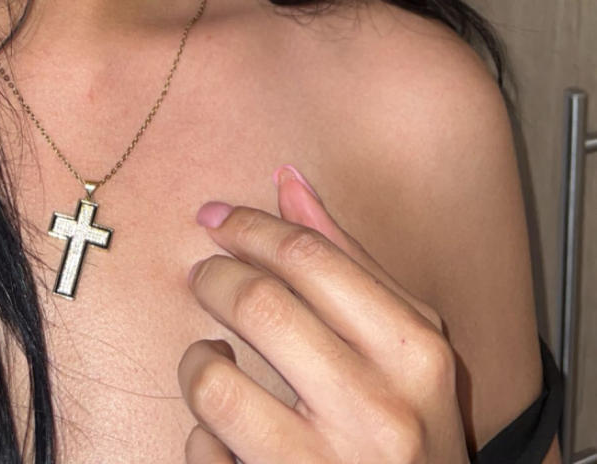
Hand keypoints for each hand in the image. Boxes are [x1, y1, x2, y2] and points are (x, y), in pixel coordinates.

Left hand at [178, 165, 468, 463]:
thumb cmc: (412, 437)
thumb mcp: (407, 348)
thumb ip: (348, 264)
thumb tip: (287, 179)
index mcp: (416, 354)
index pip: (310, 257)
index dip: (248, 227)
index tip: (214, 219)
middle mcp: (379, 412)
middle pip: (258, 305)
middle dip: (214, 280)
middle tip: (204, 278)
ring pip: (215, 383)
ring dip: (199, 363)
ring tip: (214, 362)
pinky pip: (202, 456)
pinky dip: (202, 440)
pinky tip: (230, 441)